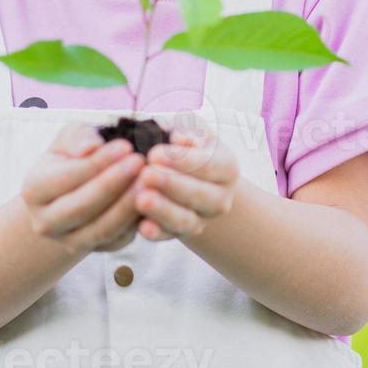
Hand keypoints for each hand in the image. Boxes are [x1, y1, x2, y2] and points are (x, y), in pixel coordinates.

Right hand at [20, 123, 144, 255]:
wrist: (74, 192)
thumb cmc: (72, 157)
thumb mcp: (69, 138)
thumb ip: (78, 137)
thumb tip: (92, 146)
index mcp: (34, 190)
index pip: (66, 178)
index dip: (97, 163)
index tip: (125, 146)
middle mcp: (46, 222)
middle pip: (82, 207)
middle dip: (113, 184)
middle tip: (141, 162)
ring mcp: (70, 241)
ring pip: (102, 229)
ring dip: (128, 205)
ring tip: (149, 180)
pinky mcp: (98, 250)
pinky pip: (119, 239)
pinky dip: (137, 221)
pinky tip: (152, 199)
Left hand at [135, 122, 238, 241]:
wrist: (193, 178)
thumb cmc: (190, 147)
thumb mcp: (195, 132)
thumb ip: (190, 131)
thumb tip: (179, 138)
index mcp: (226, 168)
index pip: (207, 165)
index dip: (182, 161)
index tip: (155, 153)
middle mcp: (220, 198)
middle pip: (198, 194)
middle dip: (170, 184)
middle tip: (146, 174)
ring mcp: (202, 219)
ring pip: (185, 219)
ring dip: (163, 210)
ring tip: (141, 199)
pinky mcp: (181, 233)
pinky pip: (169, 235)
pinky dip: (156, 233)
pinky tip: (142, 227)